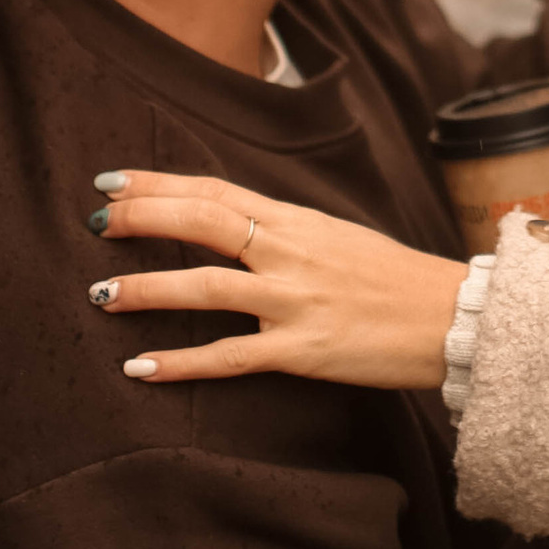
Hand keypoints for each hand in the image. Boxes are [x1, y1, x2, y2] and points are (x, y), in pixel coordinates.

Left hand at [86, 172, 465, 390]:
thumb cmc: (395, 280)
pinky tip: (140, 367)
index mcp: (298, 220)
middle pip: (203, 223)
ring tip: (100, 294)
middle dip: (143, 219)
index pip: (216, 190)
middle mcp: (291, 253)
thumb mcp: (337, 237)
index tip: (111, 181)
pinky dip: (181, 362)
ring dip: (147, 290)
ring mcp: (295, 301)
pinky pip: (230, 356)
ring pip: (206, 288)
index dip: (159, 183)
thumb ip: (284, 230)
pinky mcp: (302, 351)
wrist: (453, 319)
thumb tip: (230, 226)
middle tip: (95, 223)